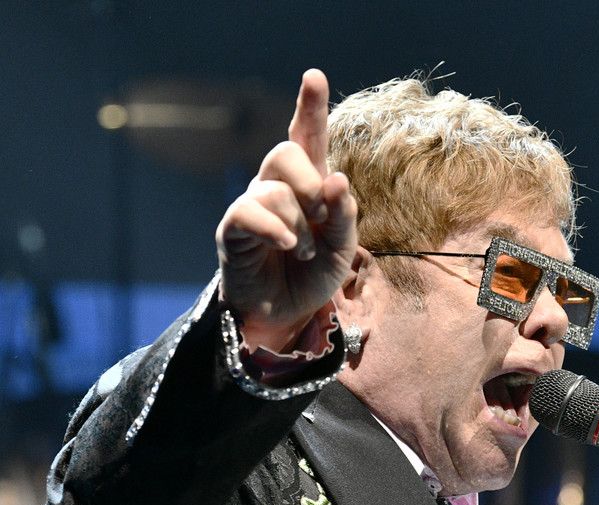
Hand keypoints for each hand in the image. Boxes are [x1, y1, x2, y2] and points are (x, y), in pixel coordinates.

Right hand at [216, 69, 357, 350]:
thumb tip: (337, 178)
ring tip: (302, 251)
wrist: (286, 313)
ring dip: (299, 225)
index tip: (313, 77)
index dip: (310, 107)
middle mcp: (277, 185)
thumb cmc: (314, 274)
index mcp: (309, 183)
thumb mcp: (342, 246)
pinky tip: (286, 246)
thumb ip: (344, 214)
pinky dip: (276, 229)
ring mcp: (252, 204)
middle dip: (310, 183)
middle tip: (321, 215)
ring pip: (273, 189)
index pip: (307, 137)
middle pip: (286, 152)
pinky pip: (249, 212)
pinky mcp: (234, 228)